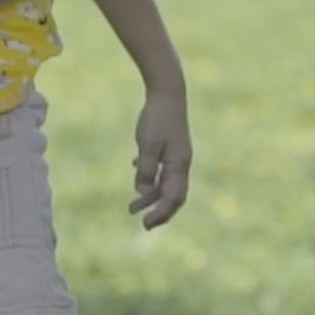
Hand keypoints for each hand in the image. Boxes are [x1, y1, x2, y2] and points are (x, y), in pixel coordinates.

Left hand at [128, 87, 192, 229]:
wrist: (168, 91)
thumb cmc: (157, 117)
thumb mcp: (147, 145)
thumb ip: (146, 170)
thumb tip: (142, 191)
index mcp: (179, 164)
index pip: (173, 198)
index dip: (161, 213)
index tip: (145, 224)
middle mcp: (181, 162)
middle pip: (173, 195)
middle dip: (159, 211)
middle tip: (143, 223)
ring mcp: (177, 154)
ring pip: (166, 182)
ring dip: (150, 195)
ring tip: (132, 206)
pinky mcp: (170, 145)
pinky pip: (162, 168)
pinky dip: (151, 176)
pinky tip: (136, 169)